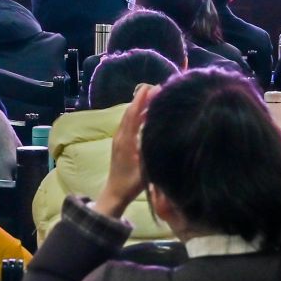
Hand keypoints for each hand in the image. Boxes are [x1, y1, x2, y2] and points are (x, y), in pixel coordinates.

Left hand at [93, 84, 151, 218]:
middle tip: (159, 89)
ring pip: (129, 116)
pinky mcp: (121, 142)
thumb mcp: (146, 169)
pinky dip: (139, 115)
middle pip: (130, 111)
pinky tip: (148, 114)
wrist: (115, 193)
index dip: (142, 100)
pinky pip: (129, 123)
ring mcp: (119, 138)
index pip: (133, 114)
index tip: (153, 87)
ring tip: (156, 97)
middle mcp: (121, 135)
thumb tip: (165, 134)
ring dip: (141, 106)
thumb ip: (152, 151)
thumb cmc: (131, 184)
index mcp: (126, 140)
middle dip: (143, 98)